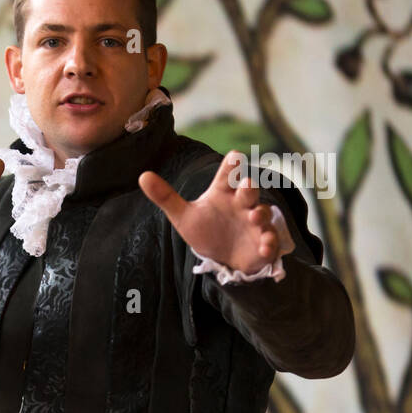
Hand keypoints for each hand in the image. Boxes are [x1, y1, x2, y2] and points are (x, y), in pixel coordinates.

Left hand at [138, 151, 284, 275]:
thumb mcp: (183, 215)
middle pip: (249, 191)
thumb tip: (142, 176)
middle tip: (246, 185)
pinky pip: (269, 241)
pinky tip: (264, 247)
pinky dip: (269, 244)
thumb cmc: (206, 230)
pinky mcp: (262, 242)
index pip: (229, 174)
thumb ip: (165, 196)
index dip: (232, 165)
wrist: (221, 257)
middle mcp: (242, 204)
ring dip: (260, 214)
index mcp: (224, 193)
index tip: (235, 156)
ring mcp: (255, 222)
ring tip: (254, 217)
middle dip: (249, 188)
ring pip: (262, 214)